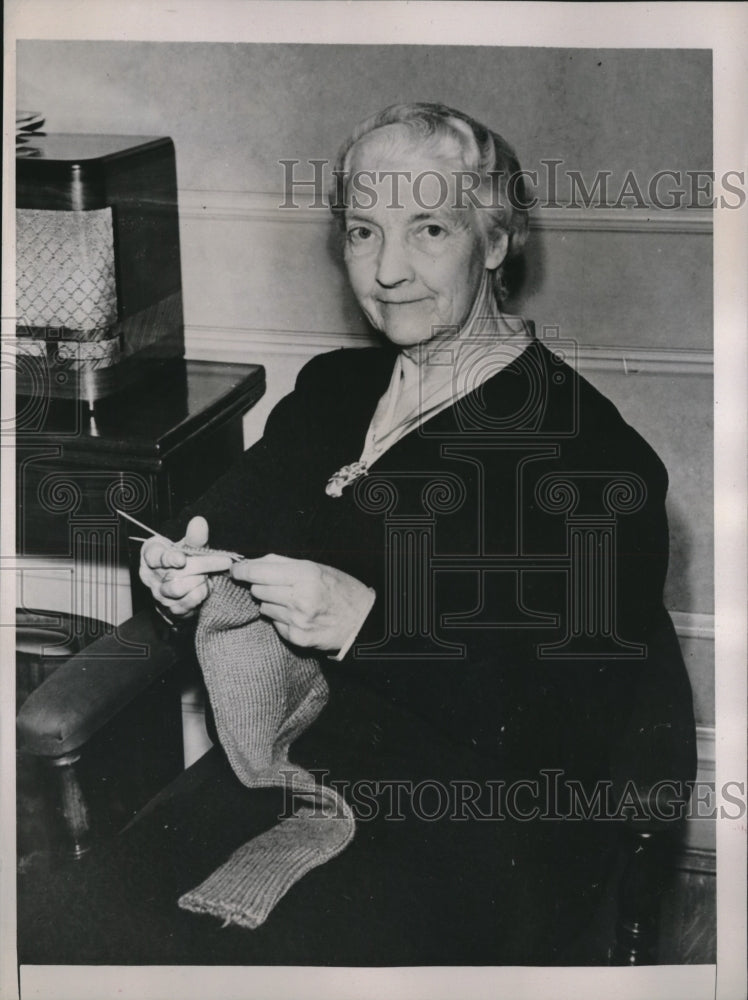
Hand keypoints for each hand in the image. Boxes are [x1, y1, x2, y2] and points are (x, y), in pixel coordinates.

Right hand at [139, 516, 233, 618]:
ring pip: (178, 590)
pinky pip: (187, 604)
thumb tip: (200, 522)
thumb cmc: (182, 557)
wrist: (179, 582)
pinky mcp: (171, 609)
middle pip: (174, 574)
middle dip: (202, 566)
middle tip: (224, 561)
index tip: (182, 559)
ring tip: (209, 574)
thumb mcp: (187, 545)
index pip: (155, 557)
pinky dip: (201, 594)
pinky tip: (206, 586)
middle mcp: (151, 577)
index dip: (168, 558)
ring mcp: (160, 595)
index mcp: (151, 555)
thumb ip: (193, 537)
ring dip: (200, 581)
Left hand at [230, 554, 372, 651]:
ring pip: (264, 607)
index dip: (242, 570)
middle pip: (258, 589)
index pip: (258, 572)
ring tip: (294, 601)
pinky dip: (282, 619)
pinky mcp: (296, 638)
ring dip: (273, 603)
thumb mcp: (317, 567)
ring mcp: (297, 620)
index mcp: (305, 574)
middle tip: (279, 585)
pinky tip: (299, 616)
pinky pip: (275, 624)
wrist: (363, 621)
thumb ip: (283, 563)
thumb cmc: (340, 590)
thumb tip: (252, 562)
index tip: (236, 569)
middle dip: (262, 586)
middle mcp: (299, 597)